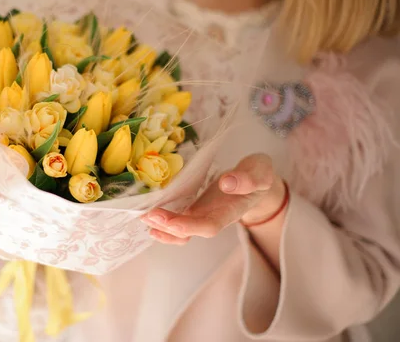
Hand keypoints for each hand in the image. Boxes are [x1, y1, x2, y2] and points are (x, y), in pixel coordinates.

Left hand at [140, 153, 285, 244]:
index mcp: (230, 211)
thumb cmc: (258, 176)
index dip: (188, 226)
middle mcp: (213, 217)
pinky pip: (177, 220)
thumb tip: (227, 183)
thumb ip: (249, 179)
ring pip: (181, 231)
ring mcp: (202, 214)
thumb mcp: (260, 172)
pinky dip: (162, 221)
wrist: (256, 181)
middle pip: (190, 232)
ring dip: (162, 227)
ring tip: (143, 217)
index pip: (208, 226)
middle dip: (168, 227)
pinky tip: (148, 215)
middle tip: (148, 215)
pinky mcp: (194, 207)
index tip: (170, 222)